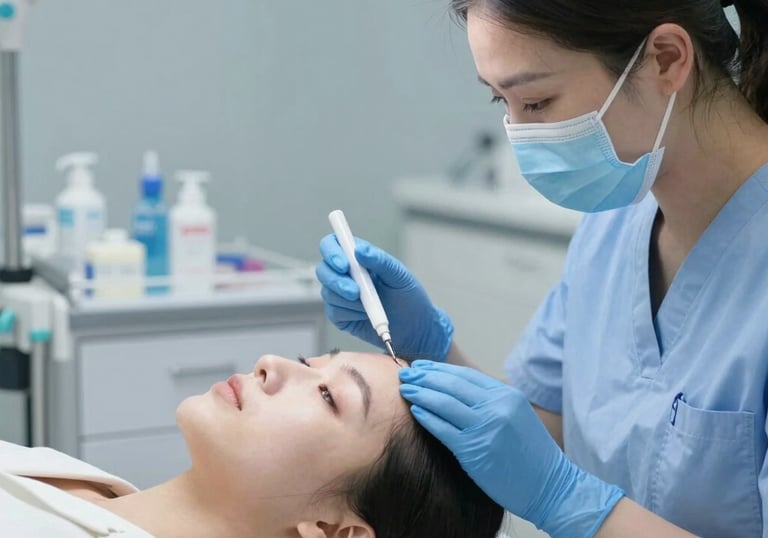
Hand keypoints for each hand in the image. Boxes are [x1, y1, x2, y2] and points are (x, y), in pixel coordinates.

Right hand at [316, 234, 453, 361]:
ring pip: (328, 292)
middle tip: (355, 292)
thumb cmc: (409, 297)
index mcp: (358, 257)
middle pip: (323, 270)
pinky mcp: (340, 314)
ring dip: (347, 300)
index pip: (333, 245)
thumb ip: (380, 261)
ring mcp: (340, 294)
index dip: (332, 252)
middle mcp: (346, 274)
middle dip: (336, 281)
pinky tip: (365, 314)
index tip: (344, 265)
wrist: (414, 328)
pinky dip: (349, 313)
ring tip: (369, 305)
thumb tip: (359, 250)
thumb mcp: (399, 276)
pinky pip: (333, 311)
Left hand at [398, 361, 623, 536]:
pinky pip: (443, 428)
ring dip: (421, 393)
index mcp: (507, 396)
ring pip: (444, 403)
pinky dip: (427, 417)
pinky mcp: (475, 450)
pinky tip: (416, 410)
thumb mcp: (516, 415)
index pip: (465, 375)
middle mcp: (497, 407)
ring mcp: (486, 427)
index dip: (439, 369)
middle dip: (425, 376)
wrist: (550, 485)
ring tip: (405, 388)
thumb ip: (490, 401)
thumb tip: (454, 388)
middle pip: (451, 385)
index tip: (421, 366)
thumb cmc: (530, 453)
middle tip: (406, 373)